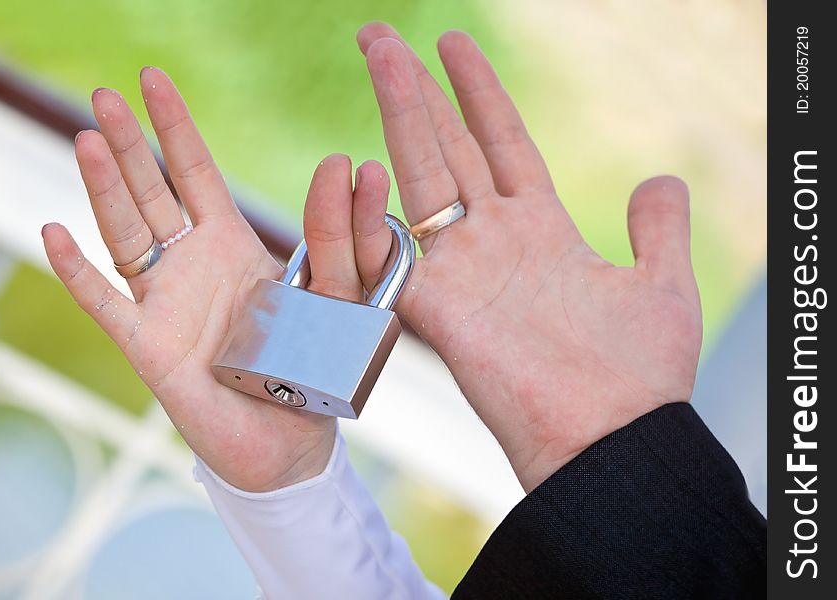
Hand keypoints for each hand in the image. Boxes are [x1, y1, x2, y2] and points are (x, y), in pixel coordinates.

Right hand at [42, 68, 389, 491]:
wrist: (287, 445)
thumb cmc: (310, 370)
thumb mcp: (336, 296)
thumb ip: (337, 239)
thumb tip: (345, 163)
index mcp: (230, 247)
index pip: (194, 175)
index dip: (173, 128)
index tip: (152, 79)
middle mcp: (189, 268)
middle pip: (150, 193)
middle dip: (128, 144)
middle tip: (103, 94)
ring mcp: (164, 305)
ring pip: (126, 235)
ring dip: (105, 190)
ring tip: (86, 139)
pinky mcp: (150, 350)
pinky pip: (108, 306)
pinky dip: (80, 274)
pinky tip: (53, 232)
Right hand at [352, 24, 702, 490]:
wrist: (610, 441)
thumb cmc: (640, 376)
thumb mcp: (662, 285)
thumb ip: (658, 229)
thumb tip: (661, 179)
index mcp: (542, 231)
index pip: (501, 143)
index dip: (478, 93)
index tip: (453, 44)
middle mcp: (493, 242)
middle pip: (447, 146)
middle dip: (415, 89)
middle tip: (380, 36)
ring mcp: (461, 270)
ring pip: (420, 173)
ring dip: (398, 113)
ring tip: (378, 53)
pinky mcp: (435, 308)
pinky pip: (390, 252)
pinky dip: (369, 213)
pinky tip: (356, 159)